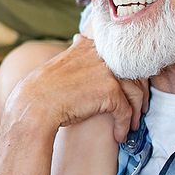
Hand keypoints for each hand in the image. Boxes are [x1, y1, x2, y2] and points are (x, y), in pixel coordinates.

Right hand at [5, 35, 147, 142]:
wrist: (35, 105)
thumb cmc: (45, 89)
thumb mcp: (63, 61)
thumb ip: (78, 53)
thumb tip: (80, 39)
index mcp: (91, 46)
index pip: (122, 59)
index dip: (130, 77)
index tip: (131, 92)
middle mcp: (101, 54)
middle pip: (134, 73)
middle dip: (139, 94)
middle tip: (139, 111)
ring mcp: (107, 71)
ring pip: (135, 92)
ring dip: (136, 112)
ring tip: (132, 126)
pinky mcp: (110, 91)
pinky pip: (126, 111)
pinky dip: (124, 126)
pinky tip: (119, 136)